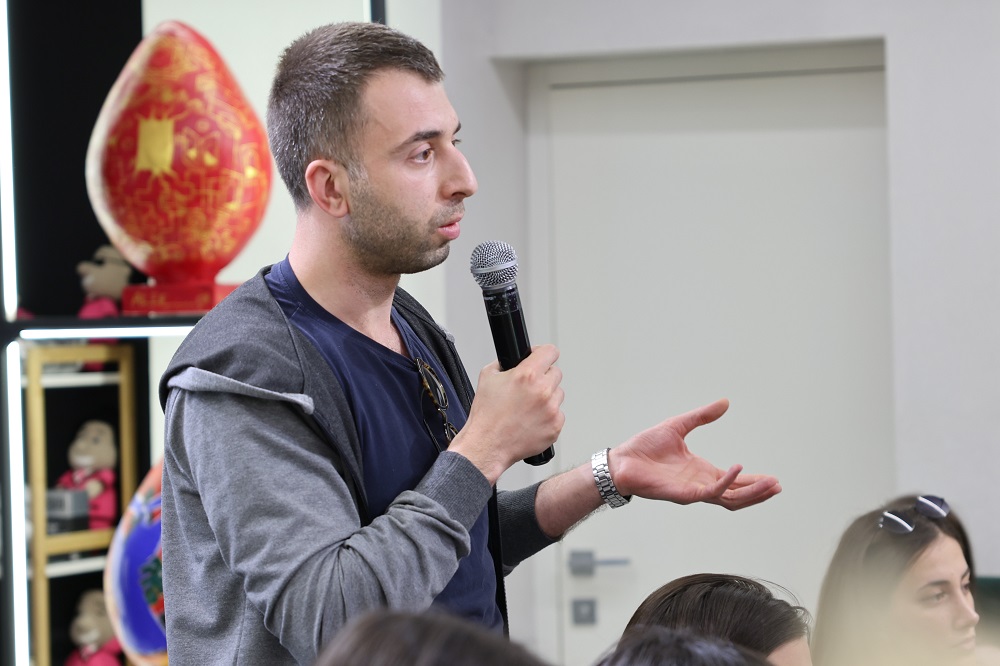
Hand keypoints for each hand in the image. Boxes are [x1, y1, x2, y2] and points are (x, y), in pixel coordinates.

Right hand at [449, 344, 564, 482]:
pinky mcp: (555, 427)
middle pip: (556, 373)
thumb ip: (503, 364)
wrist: (488, 445)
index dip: (543, 353)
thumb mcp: (487, 378)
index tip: (541, 358)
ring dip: (547, 397)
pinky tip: (532, 420)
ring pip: (558, 394)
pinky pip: (558, 414)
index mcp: (527, 375)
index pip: (550, 352)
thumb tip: (512, 361)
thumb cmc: (487, 416)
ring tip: (528, 407)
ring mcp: (551, 410)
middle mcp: (542, 391)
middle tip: (529, 388)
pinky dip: (548, 416)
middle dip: (543, 377)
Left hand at [609, 398, 779, 509]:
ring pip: (729, 499)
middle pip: (737, 494)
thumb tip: (725, 402)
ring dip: (751, 493)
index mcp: (702, 472)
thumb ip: (702, 416)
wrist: (622, 460)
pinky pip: (710, 491)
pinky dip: (726, 482)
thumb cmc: (645, 447)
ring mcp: (693, 491)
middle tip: (778, 486)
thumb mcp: (679, 425)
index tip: (773, 479)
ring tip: (770, 485)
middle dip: (759, 491)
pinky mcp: (683, 494)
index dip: (753, 481)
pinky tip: (738, 469)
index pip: (734, 482)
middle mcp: (701, 484)